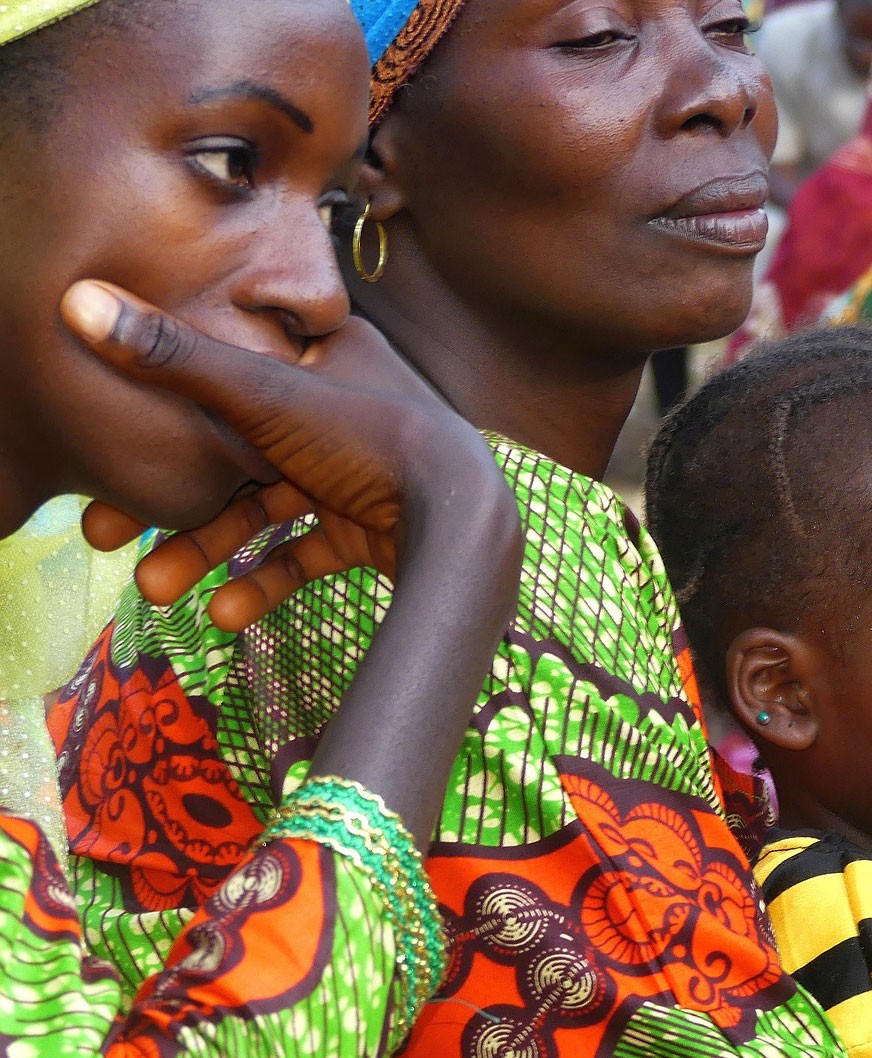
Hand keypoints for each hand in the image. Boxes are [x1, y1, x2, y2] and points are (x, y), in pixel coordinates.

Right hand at [61, 279, 500, 631]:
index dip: (166, 404)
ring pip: (265, 509)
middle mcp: (344, 408)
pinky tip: (222, 614)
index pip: (232, 369)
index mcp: (329, 354)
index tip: (110, 443)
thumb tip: (79, 300)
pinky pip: (305, 553)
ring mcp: (359, 471)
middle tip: (104, 533)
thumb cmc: (375, 441)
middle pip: (237, 450)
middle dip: (175, 498)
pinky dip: (264, 581)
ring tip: (153, 589)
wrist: (465, 526)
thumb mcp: (265, 394)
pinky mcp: (372, 527)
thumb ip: (175, 358)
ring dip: (208, 549)